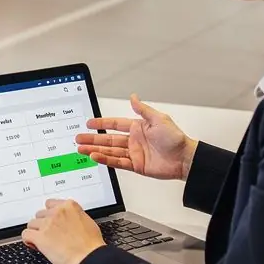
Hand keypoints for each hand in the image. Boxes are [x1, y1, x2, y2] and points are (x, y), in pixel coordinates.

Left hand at [23, 199, 105, 263]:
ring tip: (44, 242)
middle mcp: (57, 212)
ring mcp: (48, 224)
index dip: (49, 215)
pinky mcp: (40, 237)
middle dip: (43, 224)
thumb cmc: (92, 246)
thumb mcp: (87, 222)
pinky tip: (34, 245)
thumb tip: (68, 221)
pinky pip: (26, 234)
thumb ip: (74, 217)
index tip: (51, 222)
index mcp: (69, 206)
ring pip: (31, 224)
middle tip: (49, 235)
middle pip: (40, 214)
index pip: (50, 204)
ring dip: (36, 232)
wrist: (90, 259)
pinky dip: (28, 240)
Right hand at [75, 94, 196, 181]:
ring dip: (95, 149)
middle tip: (79, 138)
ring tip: (82, 149)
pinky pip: (117, 162)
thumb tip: (133, 97)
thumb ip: (142, 109)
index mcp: (138, 127)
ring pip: (110, 151)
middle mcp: (134, 140)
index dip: (101, 123)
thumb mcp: (158, 119)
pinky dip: (106, 160)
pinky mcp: (136, 166)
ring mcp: (134, 153)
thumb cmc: (175, 139)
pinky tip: (96, 157)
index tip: (89, 123)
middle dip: (93, 138)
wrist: (185, 159)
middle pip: (108, 139)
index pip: (115, 124)